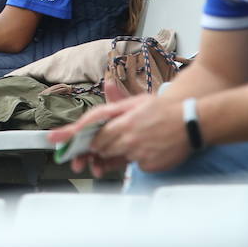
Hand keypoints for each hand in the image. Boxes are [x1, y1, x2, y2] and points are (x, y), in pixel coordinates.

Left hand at [49, 90, 189, 176]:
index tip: (55, 139)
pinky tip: (146, 148)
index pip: (91, 130)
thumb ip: (118, 100)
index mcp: (122, 120)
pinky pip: (133, 165)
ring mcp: (138, 152)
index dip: (71, 135)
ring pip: (114, 157)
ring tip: (129, 141)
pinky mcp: (148, 164)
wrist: (192, 122)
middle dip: (95, 147)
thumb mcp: (138, 101)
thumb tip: (106, 83)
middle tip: (96, 146)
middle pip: (99, 147)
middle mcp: (127, 137)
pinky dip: (134, 159)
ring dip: (114, 153)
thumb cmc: (162, 110)